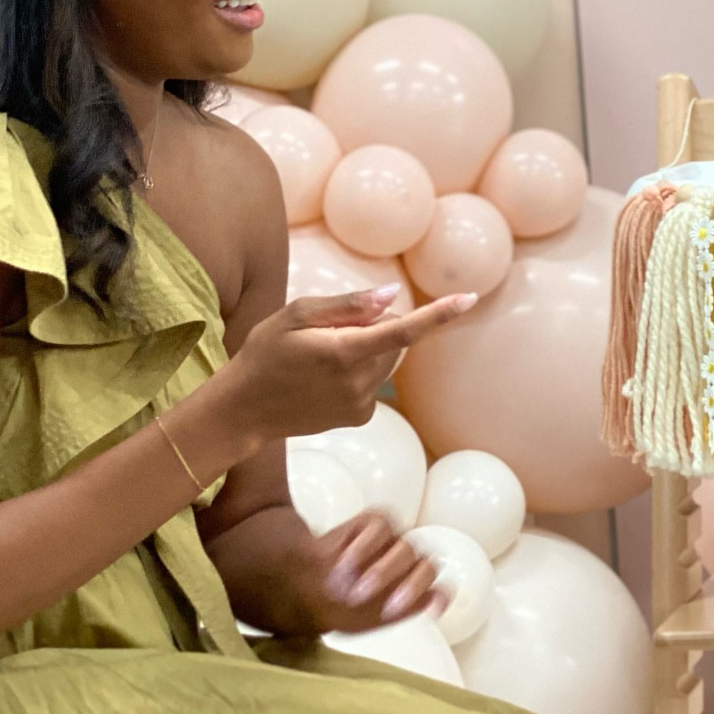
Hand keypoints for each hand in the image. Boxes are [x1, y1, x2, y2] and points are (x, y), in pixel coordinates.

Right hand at [220, 285, 474, 451]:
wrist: (244, 410)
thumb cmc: (264, 353)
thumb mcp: (296, 315)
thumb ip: (347, 306)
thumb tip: (393, 296)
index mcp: (344, 353)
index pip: (402, 331)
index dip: (438, 314)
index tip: (470, 299)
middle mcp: (358, 383)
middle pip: (393, 338)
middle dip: (372, 326)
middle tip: (327, 332)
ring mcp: (361, 404)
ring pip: (386, 359)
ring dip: (366, 348)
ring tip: (322, 356)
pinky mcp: (361, 417)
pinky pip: (375, 380)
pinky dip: (359, 371)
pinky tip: (324, 379)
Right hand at [285, 510, 445, 634]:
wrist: (311, 585)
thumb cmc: (343, 606)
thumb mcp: (367, 620)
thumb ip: (399, 613)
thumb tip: (435, 601)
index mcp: (415, 589)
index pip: (438, 592)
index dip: (428, 600)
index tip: (407, 608)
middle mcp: (411, 562)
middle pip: (426, 568)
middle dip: (404, 588)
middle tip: (382, 605)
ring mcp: (395, 541)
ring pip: (406, 549)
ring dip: (381, 572)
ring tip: (354, 591)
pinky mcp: (375, 522)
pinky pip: (380, 528)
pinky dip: (362, 549)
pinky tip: (345, 567)